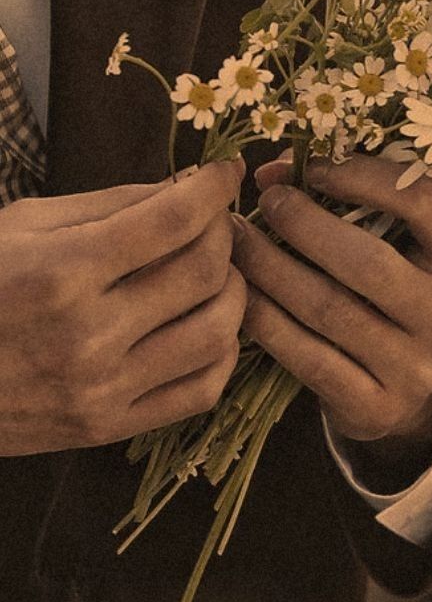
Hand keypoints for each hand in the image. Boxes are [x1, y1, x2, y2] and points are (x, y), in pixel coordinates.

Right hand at [0, 162, 245, 456]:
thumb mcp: (26, 224)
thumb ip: (111, 204)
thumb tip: (186, 187)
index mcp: (63, 271)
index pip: (172, 221)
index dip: (213, 188)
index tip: (224, 172)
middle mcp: (89, 334)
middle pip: (204, 272)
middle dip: (226, 234)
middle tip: (217, 220)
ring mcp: (101, 389)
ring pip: (217, 333)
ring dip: (234, 292)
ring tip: (215, 273)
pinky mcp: (107, 429)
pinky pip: (202, 390)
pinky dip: (222, 352)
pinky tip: (207, 325)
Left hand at [231, 154, 431, 490]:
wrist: (397, 382)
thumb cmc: (386, 285)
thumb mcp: (393, 240)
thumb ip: (348, 196)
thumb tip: (275, 171)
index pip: (427, 204)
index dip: (365, 178)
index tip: (311, 166)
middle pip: (369, 263)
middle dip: (306, 225)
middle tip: (266, 201)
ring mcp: (415, 367)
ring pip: (328, 309)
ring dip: (270, 268)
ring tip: (237, 240)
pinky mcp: (375, 406)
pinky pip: (306, 357)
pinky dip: (265, 319)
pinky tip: (240, 292)